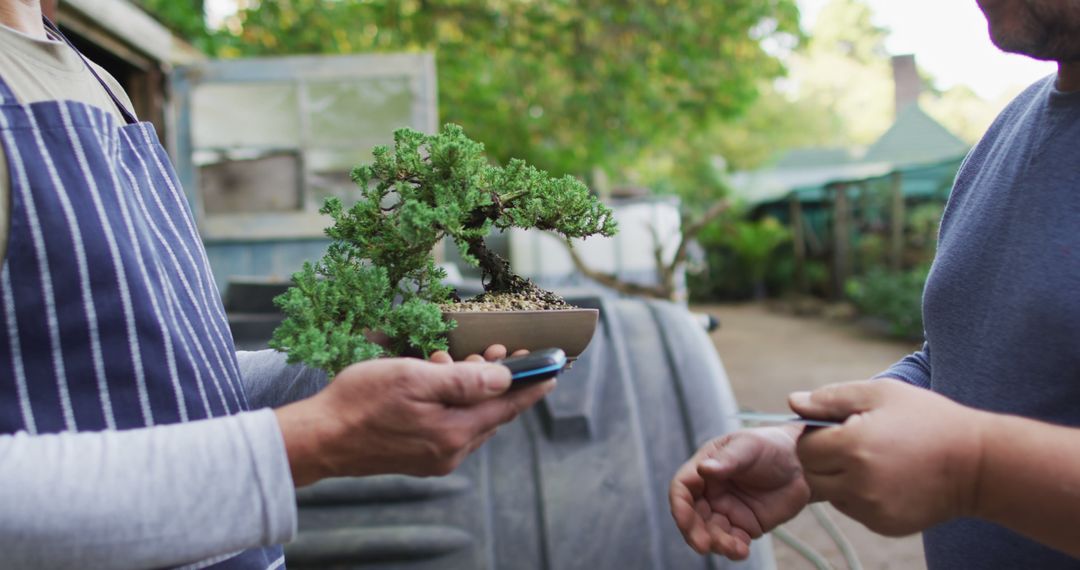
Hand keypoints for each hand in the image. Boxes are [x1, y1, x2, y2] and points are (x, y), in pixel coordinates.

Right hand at [275, 346, 552, 485]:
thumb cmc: (360, 401)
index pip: (507, 406)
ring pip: (471, 418)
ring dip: (471, 388)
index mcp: (455, 432)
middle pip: (491, 412)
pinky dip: (453, 403)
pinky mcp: (420, 458)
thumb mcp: (414, 378)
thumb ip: (464, 381)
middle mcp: (451, 451)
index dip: (532, 384)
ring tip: (452, 360)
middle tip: (494, 348)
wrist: (319, 438)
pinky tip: (436, 382)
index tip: (553, 369)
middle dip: (497, 378)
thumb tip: (505, 378)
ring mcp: (436, 458)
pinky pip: (452, 427)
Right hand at [669, 427, 809, 558]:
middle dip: (694, 533)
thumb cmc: (770, 446)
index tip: (684, 521)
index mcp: (704, 469)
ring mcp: (726, 511)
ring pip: (711, 533)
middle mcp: (710, 492)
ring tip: (735, 548)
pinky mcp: (744, 526)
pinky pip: (733, 542)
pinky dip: (734, 550)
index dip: (679, 506)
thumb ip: (727, 460)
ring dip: (717, 544)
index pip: (682, 489)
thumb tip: (704, 469)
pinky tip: (742, 550)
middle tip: (704, 545)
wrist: (802, 464)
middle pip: (692, 516)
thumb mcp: (748, 446)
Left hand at [790, 379, 984, 535]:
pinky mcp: (883, 525)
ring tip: (871, 460)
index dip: (816, 434)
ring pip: (829, 494)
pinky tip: (885, 478)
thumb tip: (793, 402)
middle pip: (812, 474)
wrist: (977, 463)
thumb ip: (831, 398)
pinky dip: (858, 495)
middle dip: (823, 458)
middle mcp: (858, 482)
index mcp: (853, 445)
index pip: (804, 447)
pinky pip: (853, 509)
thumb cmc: (928, 419)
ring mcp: (871, 508)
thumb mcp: (881, 394)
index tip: (838, 427)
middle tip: (852, 443)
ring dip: (838, 478)